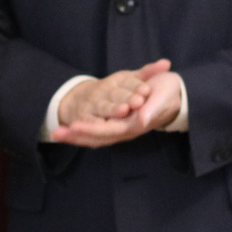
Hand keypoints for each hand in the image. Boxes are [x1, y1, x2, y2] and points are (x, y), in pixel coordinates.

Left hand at [51, 63, 181, 147]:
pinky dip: (83, 131)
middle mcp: (126, 130)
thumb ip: (151, 109)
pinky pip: (97, 131)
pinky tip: (70, 130)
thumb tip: (140, 120)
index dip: (90, 129)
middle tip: (55, 132)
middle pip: (97, 137)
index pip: (108, 130)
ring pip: (95, 136)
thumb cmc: (168, 94)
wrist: (176, 94)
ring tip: (56, 133)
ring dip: (75, 135)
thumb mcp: (162, 97)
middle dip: (75, 135)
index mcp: (134, 125)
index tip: (73, 126)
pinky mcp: (119, 123)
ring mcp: (122, 128)